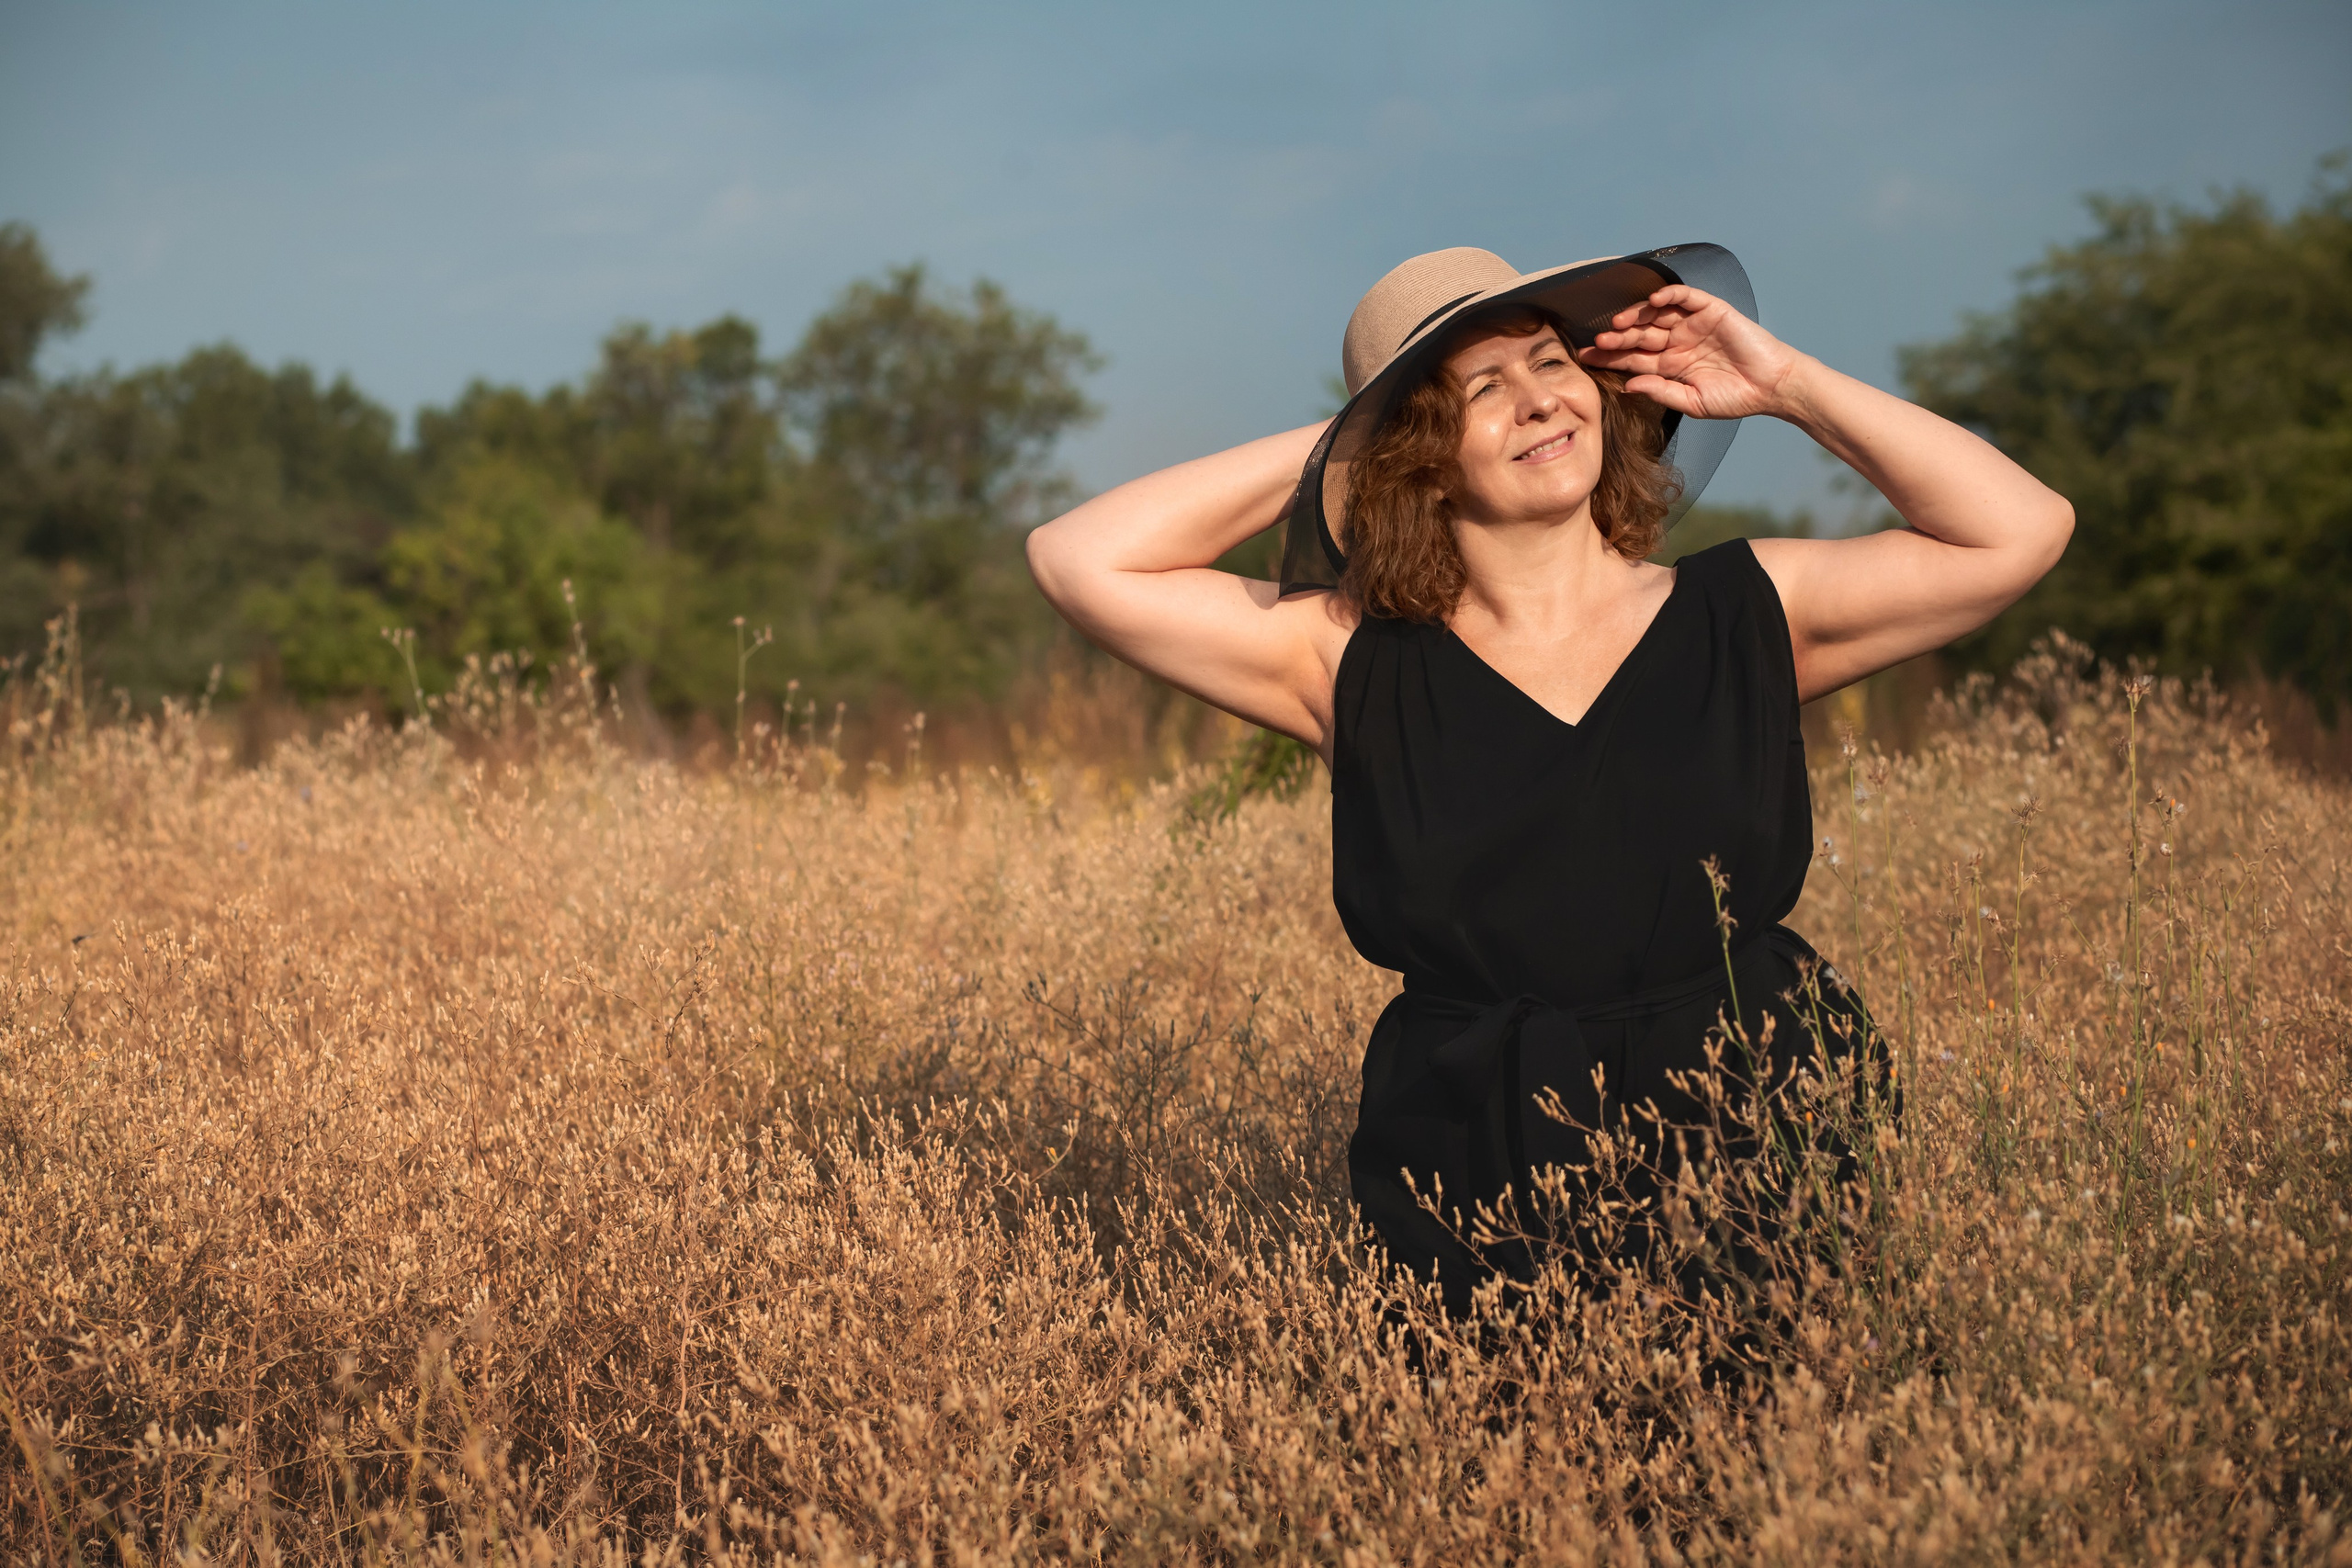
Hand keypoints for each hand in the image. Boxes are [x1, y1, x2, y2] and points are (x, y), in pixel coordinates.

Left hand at [1577, 284, 1807, 420]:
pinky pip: (1685, 297)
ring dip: (1636, 316)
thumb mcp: (1692, 402)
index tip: (1584, 360)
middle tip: (1598, 342)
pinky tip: (1651, 300)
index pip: (1632, 359)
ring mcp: (1692, 325)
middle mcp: (1677, 342)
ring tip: (1618, 324)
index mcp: (1669, 365)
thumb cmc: (1735, 398)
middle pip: (1639, 336)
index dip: (1609, 358)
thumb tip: (1627, 386)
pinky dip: (1668, 295)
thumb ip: (1661, 391)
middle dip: (1618, 339)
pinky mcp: (1711, 310)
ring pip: (1657, 315)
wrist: (1771, 387)